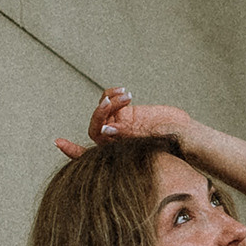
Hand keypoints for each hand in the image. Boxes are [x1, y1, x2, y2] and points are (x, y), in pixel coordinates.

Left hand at [54, 86, 194, 160]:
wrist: (187, 136)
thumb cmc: (172, 145)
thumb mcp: (150, 140)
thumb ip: (128, 134)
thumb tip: (106, 130)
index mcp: (118, 154)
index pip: (91, 154)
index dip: (74, 151)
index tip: (58, 142)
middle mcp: (116, 141)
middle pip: (96, 127)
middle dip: (99, 113)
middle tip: (110, 102)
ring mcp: (121, 126)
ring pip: (103, 111)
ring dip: (109, 101)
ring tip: (125, 95)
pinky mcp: (127, 113)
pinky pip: (110, 100)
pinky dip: (112, 94)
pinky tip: (124, 91)